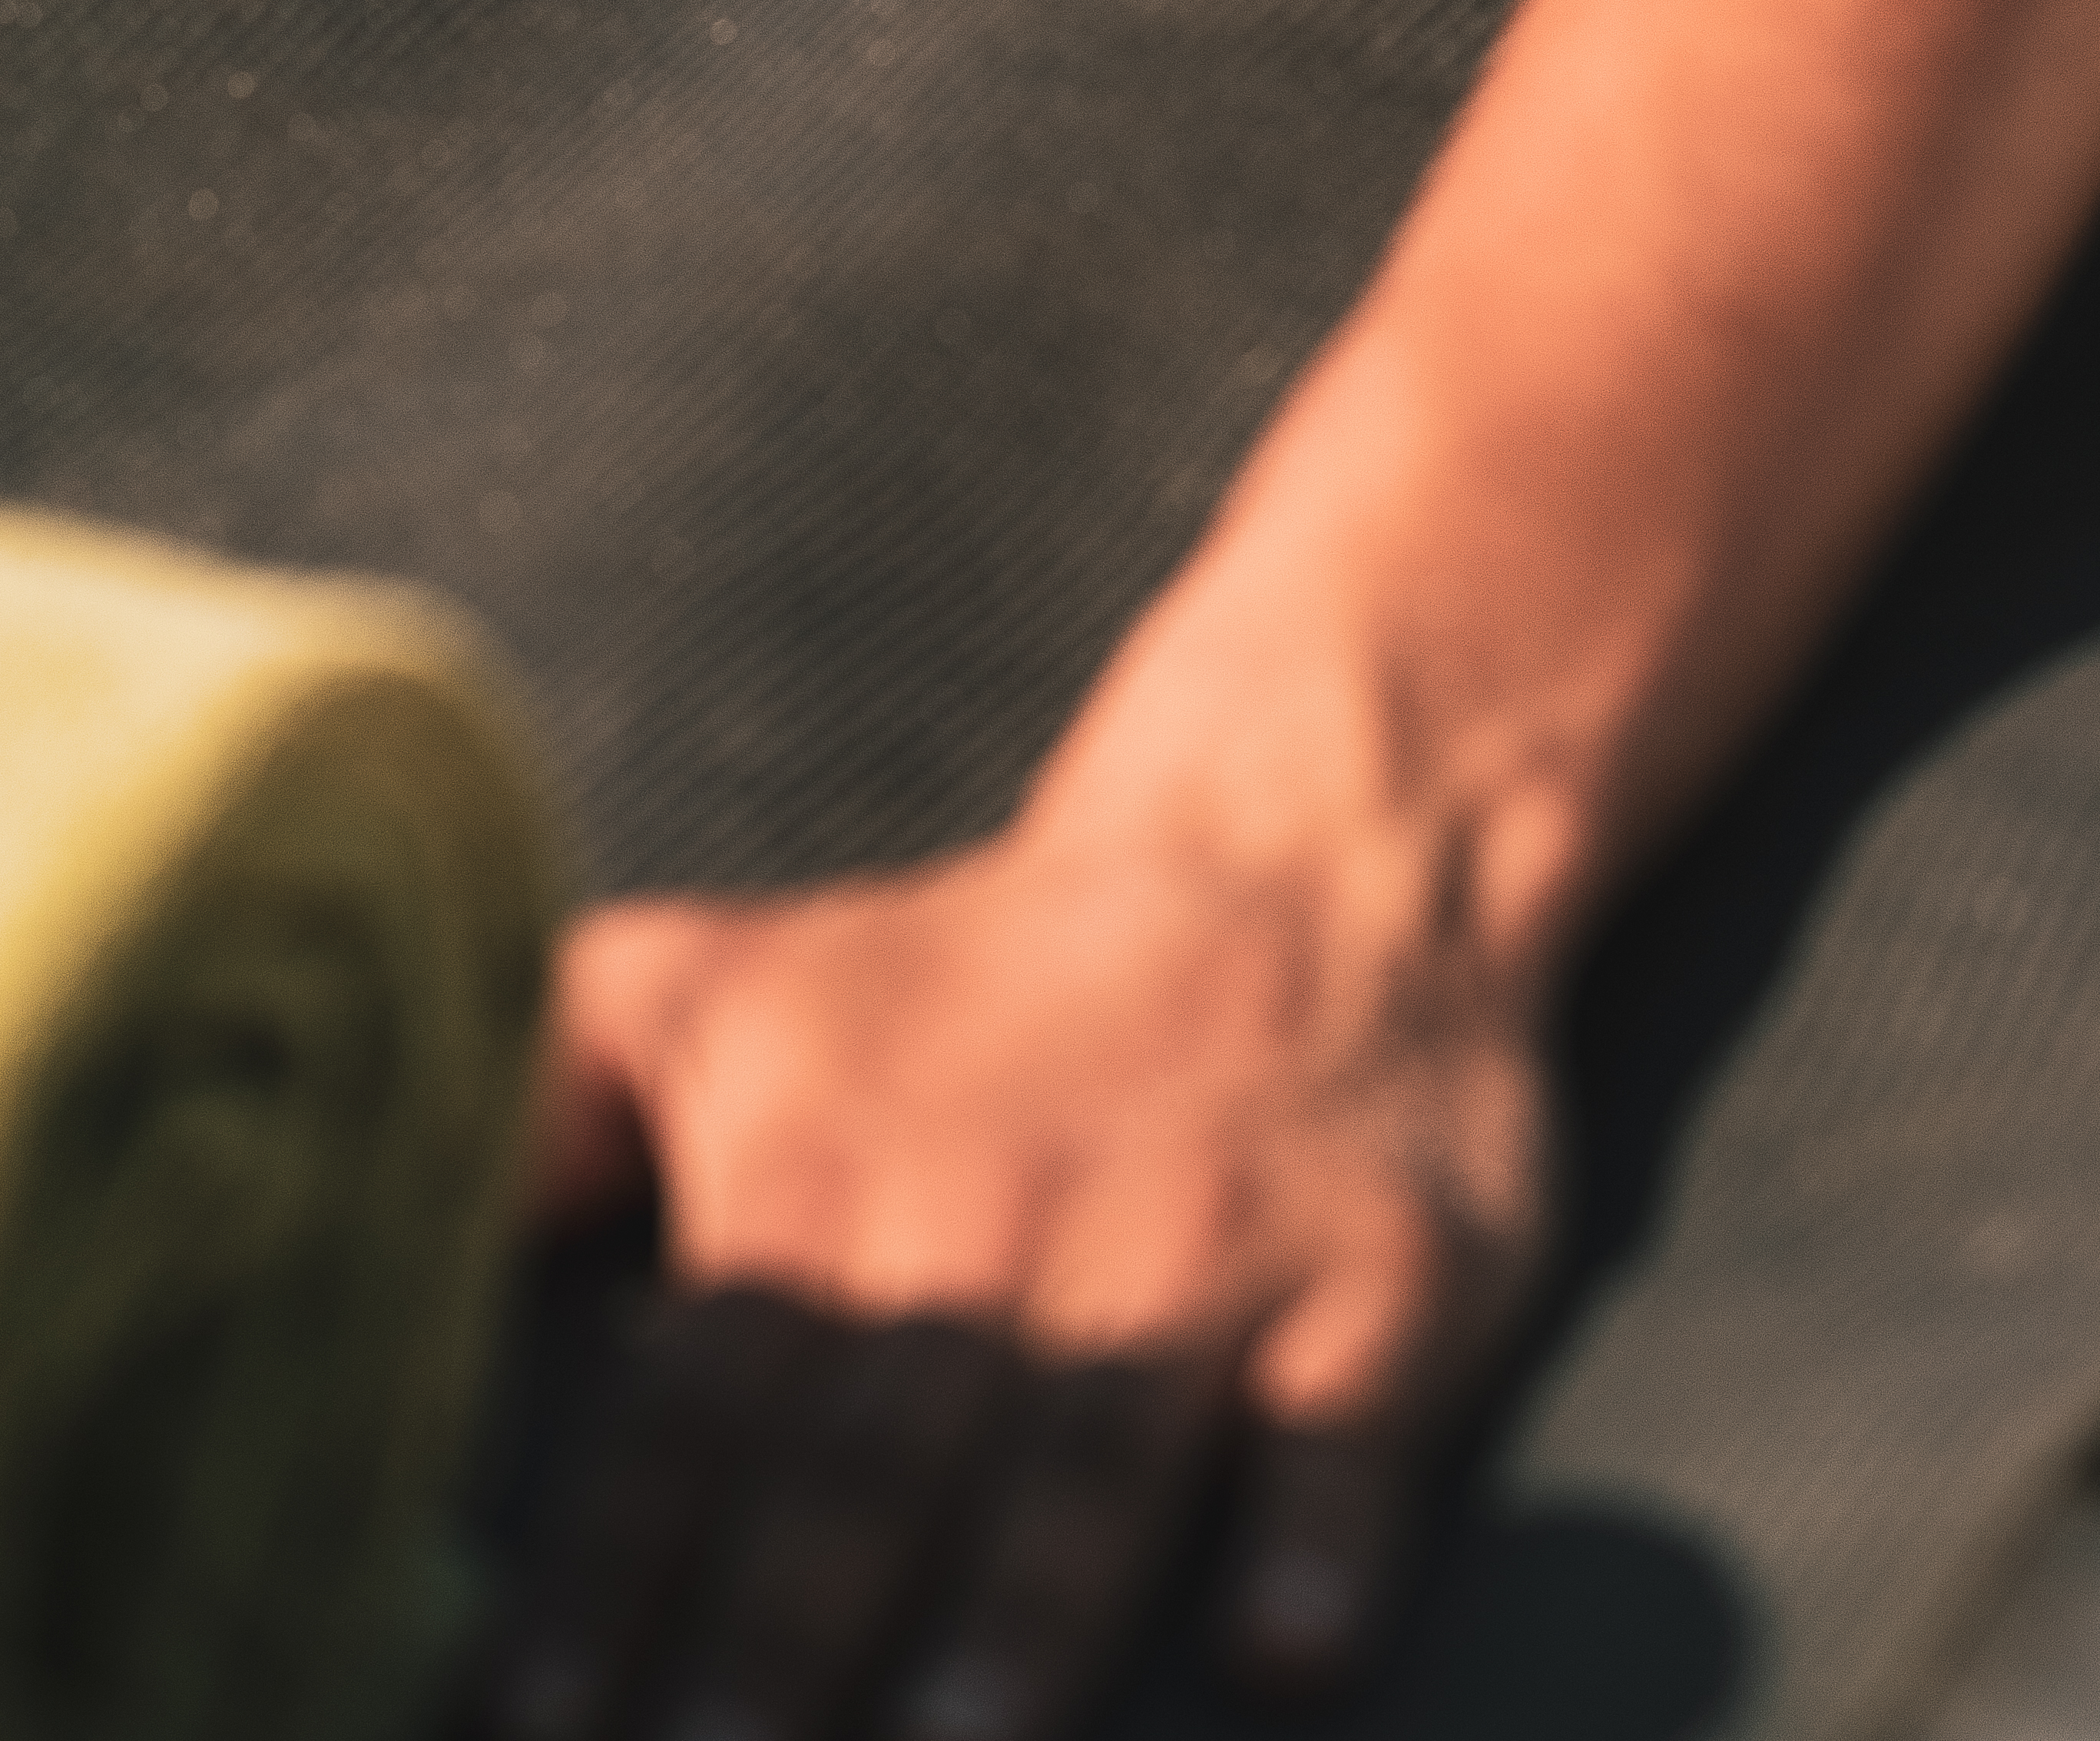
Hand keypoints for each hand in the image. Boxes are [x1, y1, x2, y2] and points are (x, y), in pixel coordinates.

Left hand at [479, 808, 1557, 1740]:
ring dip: (1022, 1607)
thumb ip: (519, 1120)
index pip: (694, 1404)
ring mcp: (1207, 1254)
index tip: (529, 1728)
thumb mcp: (714, 991)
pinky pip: (1351, 1420)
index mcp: (830, 1171)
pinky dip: (1323, 1529)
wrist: (1309, 847)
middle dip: (780, 1632)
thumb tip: (314, 1255)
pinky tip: (1286, 1631)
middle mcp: (1007, 1216)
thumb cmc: (969, 988)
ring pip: (1096, 1449)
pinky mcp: (1387, 1281)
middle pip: (876, 1453)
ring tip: (955, 1740)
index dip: (607, 1573)